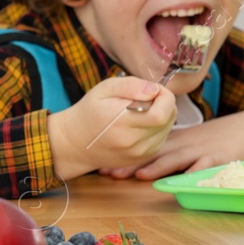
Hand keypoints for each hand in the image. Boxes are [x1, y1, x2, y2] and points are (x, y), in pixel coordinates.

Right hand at [49, 75, 176, 179]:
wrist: (75, 143)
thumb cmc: (89, 112)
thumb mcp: (103, 89)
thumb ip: (130, 86)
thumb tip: (154, 90)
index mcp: (122, 122)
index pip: (161, 112)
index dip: (164, 96)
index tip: (153, 90)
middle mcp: (132, 141)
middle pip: (168, 120)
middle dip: (165, 104)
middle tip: (149, 97)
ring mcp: (138, 153)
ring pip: (167, 129)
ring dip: (162, 116)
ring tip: (142, 110)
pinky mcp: (141, 159)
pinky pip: (160, 139)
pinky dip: (157, 128)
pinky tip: (141, 123)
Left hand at [120, 105, 243, 180]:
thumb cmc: (220, 137)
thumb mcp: (191, 139)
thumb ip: (170, 148)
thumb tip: (144, 156)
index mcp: (176, 140)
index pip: (145, 148)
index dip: (124, 156)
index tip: (102, 164)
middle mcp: (185, 144)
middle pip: (153, 154)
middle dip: (130, 164)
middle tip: (108, 173)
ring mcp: (201, 151)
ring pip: (174, 160)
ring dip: (155, 168)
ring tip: (138, 176)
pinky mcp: (219, 158)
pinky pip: (204, 168)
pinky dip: (191, 175)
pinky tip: (180, 183)